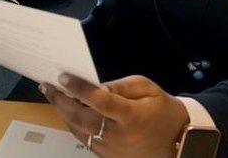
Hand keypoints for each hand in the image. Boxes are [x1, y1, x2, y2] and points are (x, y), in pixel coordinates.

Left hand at [40, 73, 188, 157]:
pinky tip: (66, 112)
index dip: (80, 88)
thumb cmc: (163, 109)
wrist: (180, 142)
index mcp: (132, 117)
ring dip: (63, 113)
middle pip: (82, 119)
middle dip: (61, 101)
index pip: (100, 101)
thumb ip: (121, 86)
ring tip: (52, 95)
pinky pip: (85, 140)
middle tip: (46, 86)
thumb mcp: (147, 88)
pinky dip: (73, 125)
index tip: (63, 77)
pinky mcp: (109, 157)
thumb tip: (94, 86)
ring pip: (79, 131)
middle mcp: (119, 136)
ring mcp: (113, 150)